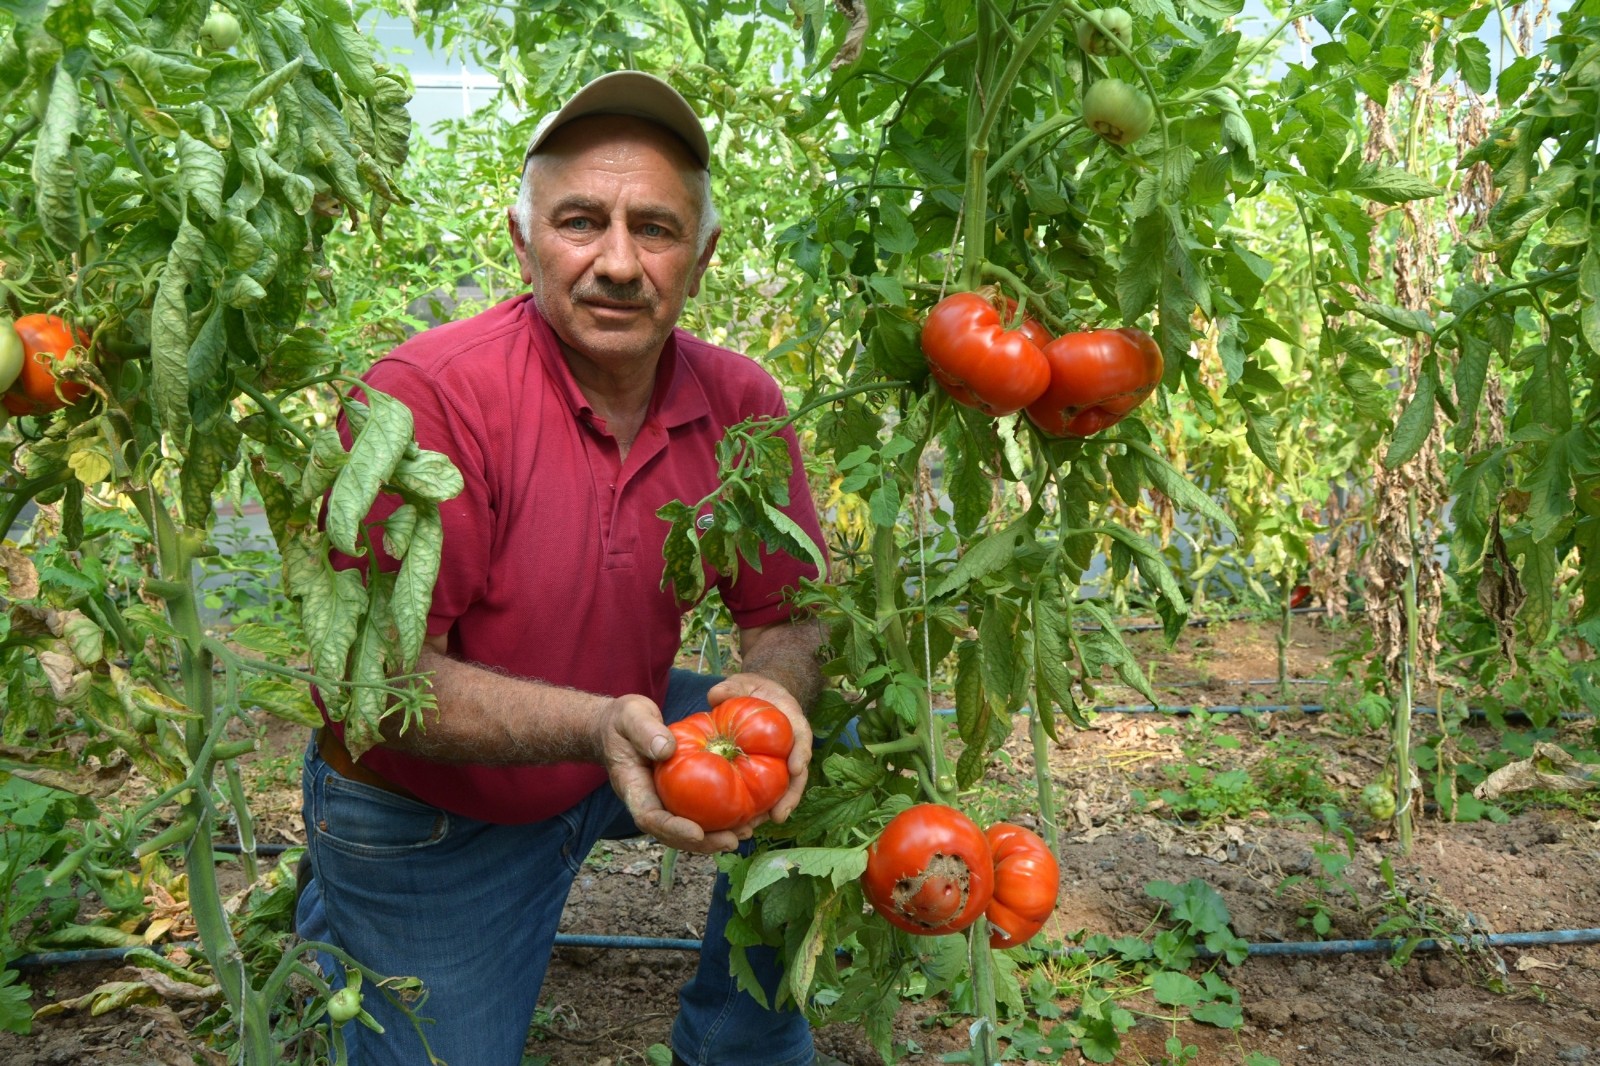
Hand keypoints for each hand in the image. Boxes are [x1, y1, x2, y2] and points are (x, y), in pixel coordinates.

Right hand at [597, 693, 744, 853]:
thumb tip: (667, 749)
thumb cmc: (623, 722)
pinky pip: (698, 813)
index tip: (697, 832)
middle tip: (732, 840)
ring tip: (746, 833)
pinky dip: (720, 819)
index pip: (650, 818)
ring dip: (716, 837)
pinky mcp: (678, 796)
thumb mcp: (631, 717)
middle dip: (702, 843)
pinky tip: (746, 815)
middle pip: (673, 834)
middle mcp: (649, 802)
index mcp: (633, 788)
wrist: (618, 727)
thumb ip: (645, 731)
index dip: (673, 829)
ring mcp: (664, 801)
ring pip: (688, 829)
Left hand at [706, 672, 811, 824]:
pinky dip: (754, 812)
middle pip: (797, 775)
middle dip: (790, 797)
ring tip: (753, 830)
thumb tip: (716, 696)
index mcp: (792, 721)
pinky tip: (739, 827)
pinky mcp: (766, 776)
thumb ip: (732, 687)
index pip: (802, 737)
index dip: (800, 752)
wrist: (759, 699)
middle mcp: (791, 748)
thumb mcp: (744, 682)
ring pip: (781, 792)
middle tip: (777, 816)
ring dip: (770, 813)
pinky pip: (763, 796)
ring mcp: (780, 764)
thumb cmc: (753, 690)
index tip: (795, 768)